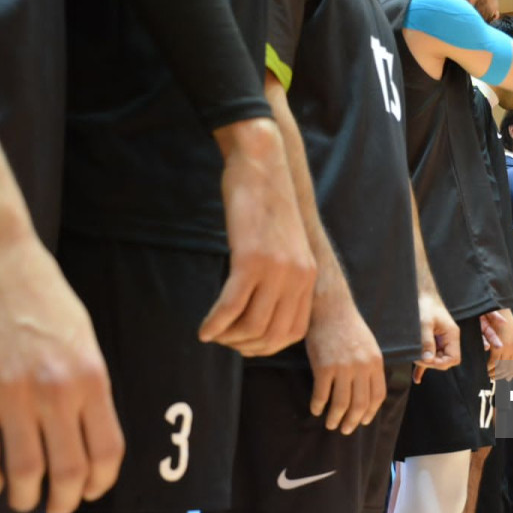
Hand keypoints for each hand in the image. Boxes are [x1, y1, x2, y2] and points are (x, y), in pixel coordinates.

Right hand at [0, 234, 123, 512]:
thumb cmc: (36, 287)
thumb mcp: (80, 332)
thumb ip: (85, 380)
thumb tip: (86, 425)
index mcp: (90, 375)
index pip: (107, 450)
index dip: (101, 482)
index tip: (92, 490)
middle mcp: (56, 390)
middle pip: (69, 471)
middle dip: (65, 500)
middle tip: (57, 508)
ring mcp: (11, 393)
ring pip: (24, 472)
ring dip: (24, 498)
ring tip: (21, 500)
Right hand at [200, 118, 315, 355]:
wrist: (264, 165)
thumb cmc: (267, 203)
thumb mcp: (286, 244)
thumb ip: (282, 275)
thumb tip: (263, 308)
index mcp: (308, 276)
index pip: (295, 332)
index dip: (268, 346)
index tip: (245, 343)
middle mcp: (297, 277)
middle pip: (272, 335)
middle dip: (245, 346)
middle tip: (224, 340)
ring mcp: (275, 270)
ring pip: (252, 326)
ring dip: (228, 338)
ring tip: (213, 333)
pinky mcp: (250, 260)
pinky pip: (231, 307)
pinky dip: (215, 324)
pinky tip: (204, 330)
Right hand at [305, 292, 386, 434]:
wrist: (330, 307)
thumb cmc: (347, 325)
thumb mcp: (369, 345)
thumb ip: (370, 366)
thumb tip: (367, 391)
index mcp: (375, 362)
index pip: (377, 396)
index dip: (370, 412)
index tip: (363, 421)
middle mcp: (362, 367)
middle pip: (359, 404)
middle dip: (352, 421)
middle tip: (345, 430)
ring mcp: (342, 367)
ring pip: (341, 404)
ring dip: (335, 418)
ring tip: (331, 424)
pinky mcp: (323, 366)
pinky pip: (321, 394)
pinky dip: (318, 405)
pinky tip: (315, 409)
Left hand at [413, 290, 460, 382]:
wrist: (421, 293)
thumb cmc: (424, 304)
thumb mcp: (424, 323)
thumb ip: (426, 341)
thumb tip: (428, 359)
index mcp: (452, 335)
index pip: (453, 358)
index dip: (440, 363)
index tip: (426, 360)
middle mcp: (449, 339)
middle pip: (445, 360)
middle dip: (431, 363)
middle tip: (416, 357)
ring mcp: (441, 340)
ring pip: (436, 359)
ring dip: (425, 363)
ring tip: (413, 362)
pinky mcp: (432, 340)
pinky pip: (430, 356)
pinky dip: (423, 365)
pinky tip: (416, 377)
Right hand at [484, 309, 512, 380]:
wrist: (498, 307)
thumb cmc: (501, 317)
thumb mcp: (509, 331)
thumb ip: (510, 344)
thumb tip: (505, 355)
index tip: (508, 377)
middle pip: (512, 367)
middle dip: (503, 374)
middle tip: (496, 378)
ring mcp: (509, 347)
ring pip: (503, 366)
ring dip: (496, 372)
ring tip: (490, 375)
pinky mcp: (499, 347)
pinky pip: (494, 361)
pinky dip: (489, 367)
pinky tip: (486, 368)